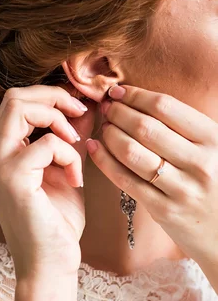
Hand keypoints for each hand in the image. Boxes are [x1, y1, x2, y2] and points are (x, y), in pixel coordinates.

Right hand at [0, 84, 96, 279]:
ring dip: (57, 119)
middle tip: (78, 112)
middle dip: (53, 97)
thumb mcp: (62, 169)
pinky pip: (46, 143)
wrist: (51, 264)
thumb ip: (65, 138)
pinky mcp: (12, 177)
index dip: (47, 96)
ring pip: (20, 107)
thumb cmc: (56, 221)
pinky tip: (75, 179)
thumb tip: (82, 106)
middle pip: (14, 98)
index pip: (14, 102)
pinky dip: (68, 154)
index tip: (76, 109)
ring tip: (74, 145)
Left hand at [87, 84, 217, 263]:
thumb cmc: (215, 182)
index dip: (135, 95)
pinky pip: (125, 179)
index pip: (165, 106)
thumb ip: (183, 127)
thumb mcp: (213, 150)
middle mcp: (200, 162)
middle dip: (118, 112)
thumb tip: (138, 100)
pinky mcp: (163, 209)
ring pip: (131, 151)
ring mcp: (181, 188)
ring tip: (103, 126)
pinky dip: (104, 160)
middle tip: (106, 107)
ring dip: (109, 133)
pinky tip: (93, 147)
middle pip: (144, 127)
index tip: (118, 91)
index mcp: (213, 139)